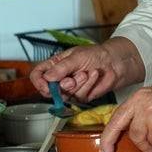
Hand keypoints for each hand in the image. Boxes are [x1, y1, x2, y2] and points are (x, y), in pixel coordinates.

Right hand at [30, 37, 144, 102]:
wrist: (113, 62)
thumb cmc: (95, 54)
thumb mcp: (76, 57)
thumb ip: (61, 68)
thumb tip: (47, 78)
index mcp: (54, 66)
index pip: (38, 75)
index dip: (39, 82)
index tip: (46, 85)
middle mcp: (60, 78)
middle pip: (49, 90)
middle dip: (62, 86)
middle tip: (71, 79)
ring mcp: (70, 89)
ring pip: (65, 95)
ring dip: (77, 84)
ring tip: (86, 73)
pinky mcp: (81, 96)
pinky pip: (79, 96)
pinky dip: (87, 86)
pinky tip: (93, 76)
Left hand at [99, 76, 151, 151]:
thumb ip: (143, 110)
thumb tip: (135, 128)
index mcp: (139, 98)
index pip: (116, 121)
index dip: (108, 138)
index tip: (105, 151)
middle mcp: (144, 109)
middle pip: (134, 135)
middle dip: (142, 144)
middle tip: (151, 148)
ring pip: (149, 142)